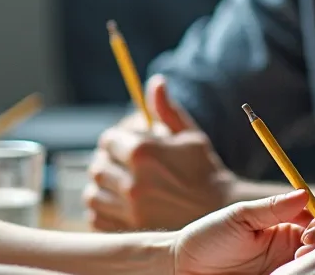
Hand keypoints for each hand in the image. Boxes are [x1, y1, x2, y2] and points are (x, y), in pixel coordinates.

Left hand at [85, 75, 236, 229]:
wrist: (222, 212)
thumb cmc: (205, 170)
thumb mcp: (189, 135)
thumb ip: (166, 109)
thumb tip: (155, 82)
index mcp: (143, 152)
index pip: (107, 140)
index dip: (115, 140)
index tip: (124, 145)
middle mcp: (133, 181)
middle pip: (97, 167)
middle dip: (107, 162)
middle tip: (120, 165)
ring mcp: (130, 210)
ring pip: (92, 194)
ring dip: (101, 187)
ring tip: (116, 185)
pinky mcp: (130, 232)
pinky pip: (97, 219)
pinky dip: (102, 212)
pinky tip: (117, 205)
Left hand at [172, 189, 314, 274]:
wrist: (184, 268)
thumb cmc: (208, 238)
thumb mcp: (240, 218)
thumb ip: (273, 207)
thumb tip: (306, 193)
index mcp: (284, 224)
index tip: (308, 233)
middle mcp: (291, 247)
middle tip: (303, 251)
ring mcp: (288, 269)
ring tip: (297, 266)